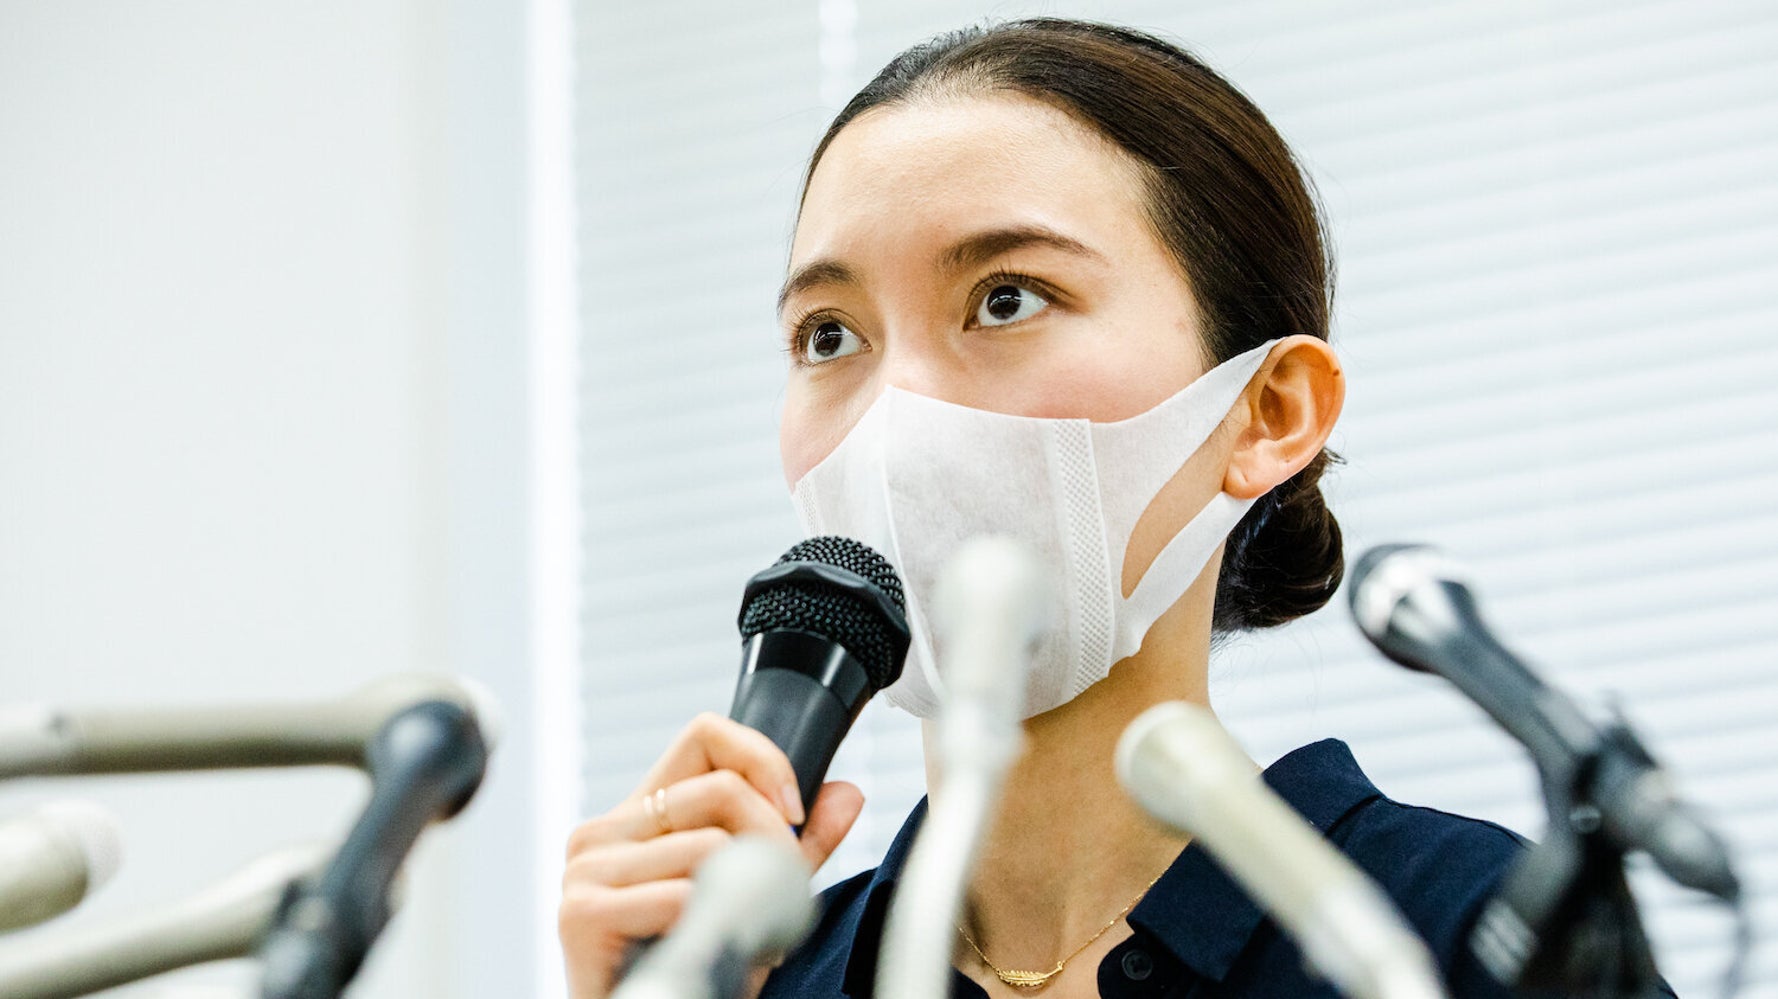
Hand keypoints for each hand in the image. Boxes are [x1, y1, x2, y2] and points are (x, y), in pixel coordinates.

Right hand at [559, 712, 864, 998]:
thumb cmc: (694, 963)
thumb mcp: (754, 892)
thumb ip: (797, 845)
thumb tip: (847, 794)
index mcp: (638, 816)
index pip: (704, 735)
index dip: (762, 759)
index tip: (793, 811)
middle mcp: (603, 832)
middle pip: (719, 787)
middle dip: (772, 839)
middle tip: (780, 892)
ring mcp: (586, 870)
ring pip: (708, 844)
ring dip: (744, 892)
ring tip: (740, 931)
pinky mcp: (583, 913)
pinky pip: (681, 896)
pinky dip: (709, 926)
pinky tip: (704, 951)